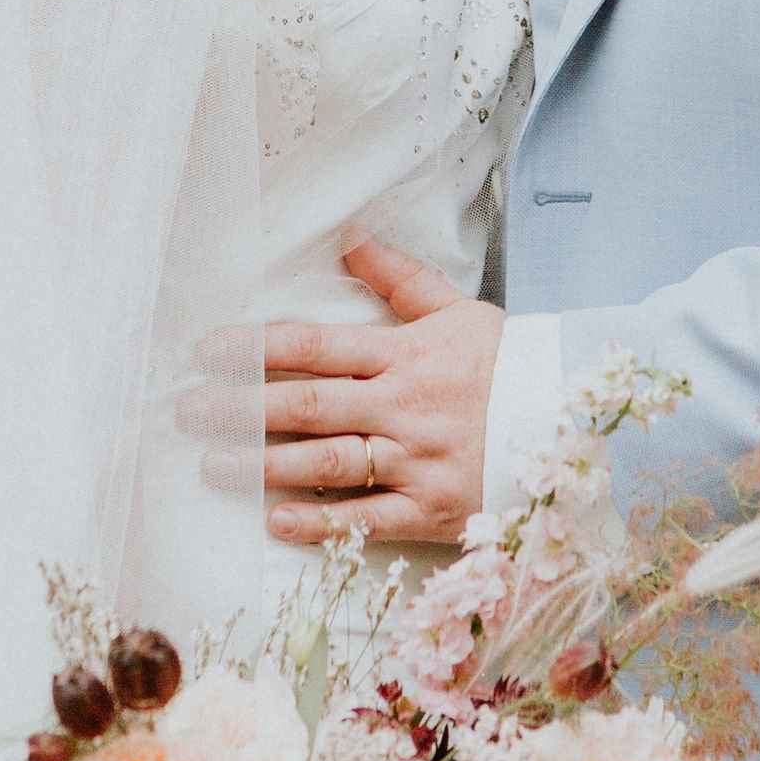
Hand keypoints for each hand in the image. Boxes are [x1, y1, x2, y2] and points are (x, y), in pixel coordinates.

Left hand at [197, 240, 501, 547]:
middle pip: (304, 404)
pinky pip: (366, 518)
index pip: (314, 345)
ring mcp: (415, 460)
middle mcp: (403, 405)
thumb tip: (348, 238)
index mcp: (405, 353)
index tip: (207, 349)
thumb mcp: (457, 309)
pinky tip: (275, 520)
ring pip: (325, 462)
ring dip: (261, 465)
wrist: (573, 419)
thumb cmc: (509, 363)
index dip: (254, 347)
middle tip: (186, 410)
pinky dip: (319, 522)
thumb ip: (398, 278)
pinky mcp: (430, 510)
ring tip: (212, 465)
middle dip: (239, 407)